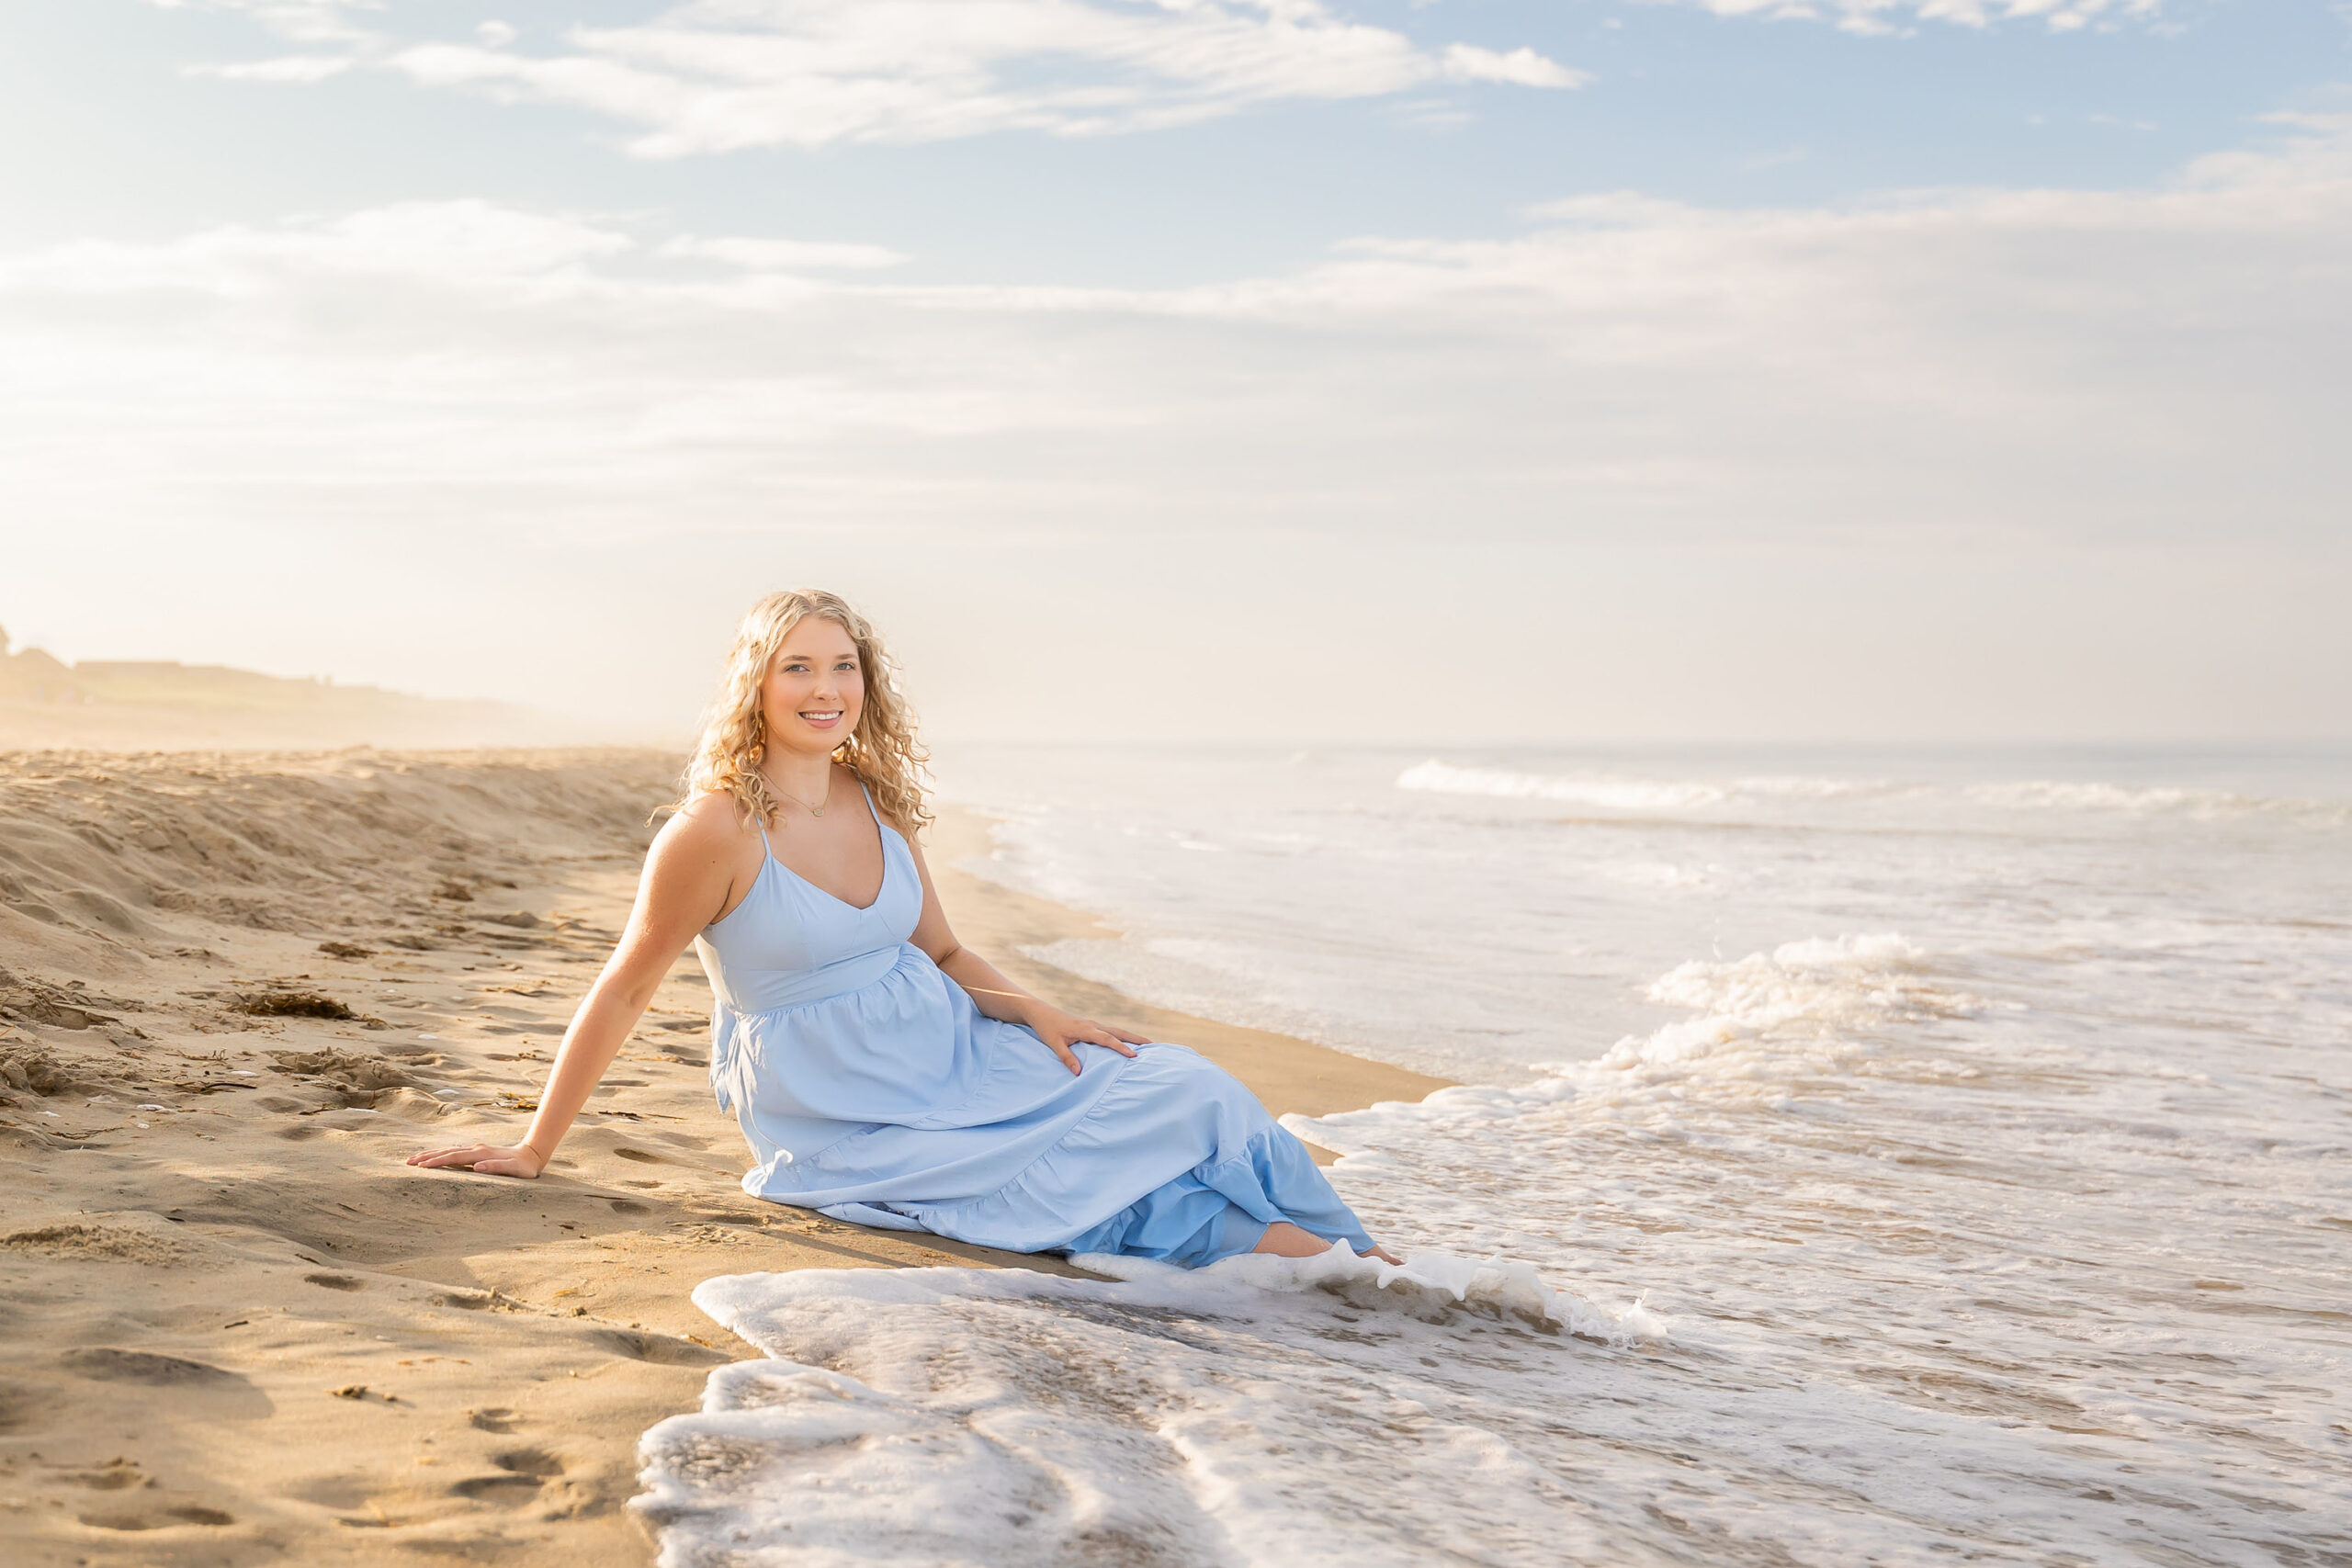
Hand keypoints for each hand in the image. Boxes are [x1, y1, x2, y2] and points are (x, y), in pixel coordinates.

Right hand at [406, 1141, 544, 1178]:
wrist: (531, 1154)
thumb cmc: (523, 1167)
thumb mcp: (514, 1170)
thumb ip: (496, 1167)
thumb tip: (477, 1166)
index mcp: (481, 1154)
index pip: (453, 1157)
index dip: (436, 1162)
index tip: (420, 1167)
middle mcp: (475, 1149)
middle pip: (446, 1151)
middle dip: (426, 1156)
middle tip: (406, 1162)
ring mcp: (475, 1149)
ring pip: (448, 1150)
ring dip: (431, 1154)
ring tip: (414, 1159)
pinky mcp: (476, 1152)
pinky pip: (453, 1152)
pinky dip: (440, 1154)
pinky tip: (434, 1157)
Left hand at [1023, 1006, 1146, 1074]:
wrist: (1041, 1012)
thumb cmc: (1047, 1028)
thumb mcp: (1054, 1044)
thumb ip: (1067, 1058)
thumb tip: (1079, 1073)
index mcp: (1086, 1029)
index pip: (1107, 1039)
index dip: (1121, 1047)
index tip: (1134, 1055)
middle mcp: (1093, 1025)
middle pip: (1118, 1032)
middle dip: (1135, 1039)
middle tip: (1153, 1046)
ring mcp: (1093, 1024)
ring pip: (1116, 1030)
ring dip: (1131, 1036)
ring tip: (1147, 1044)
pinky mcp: (1090, 1026)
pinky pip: (1110, 1031)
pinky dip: (1121, 1036)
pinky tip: (1126, 1041)